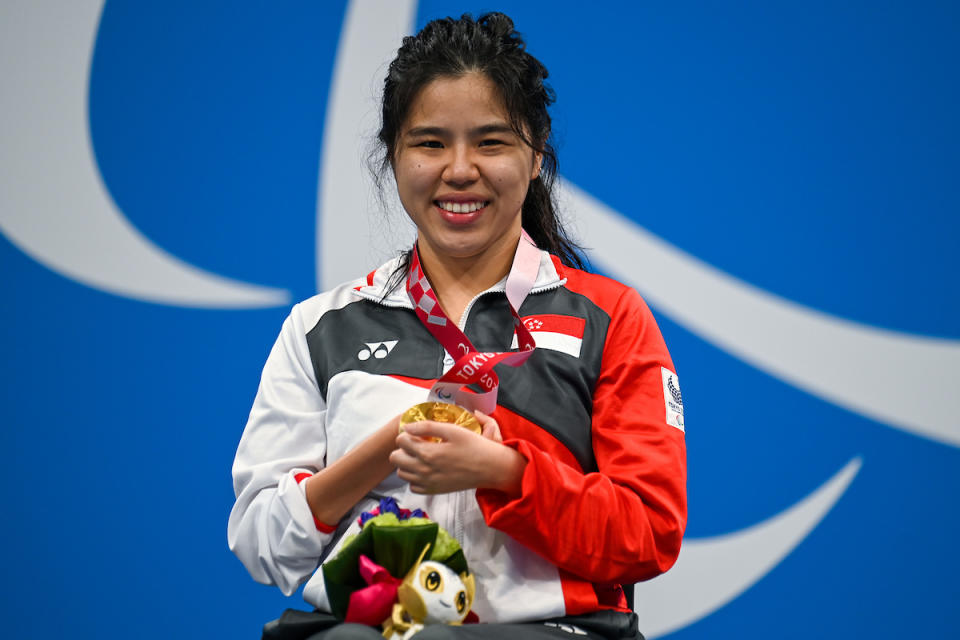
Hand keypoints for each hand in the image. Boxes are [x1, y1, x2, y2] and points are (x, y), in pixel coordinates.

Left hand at [390, 411, 523, 494]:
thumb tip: (407, 427)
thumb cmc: (474, 446)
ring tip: (421, 456)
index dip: (407, 433)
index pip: (400, 441)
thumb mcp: (452, 430)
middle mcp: (423, 470)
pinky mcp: (433, 491)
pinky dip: (415, 478)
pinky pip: (412, 486)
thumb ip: (427, 427)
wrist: (490, 468)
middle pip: (395, 458)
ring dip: (407, 462)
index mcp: (427, 453)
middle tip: (418, 443)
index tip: (418, 433)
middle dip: (403, 448)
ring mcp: (427, 483)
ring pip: (401, 473)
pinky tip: (426, 469)